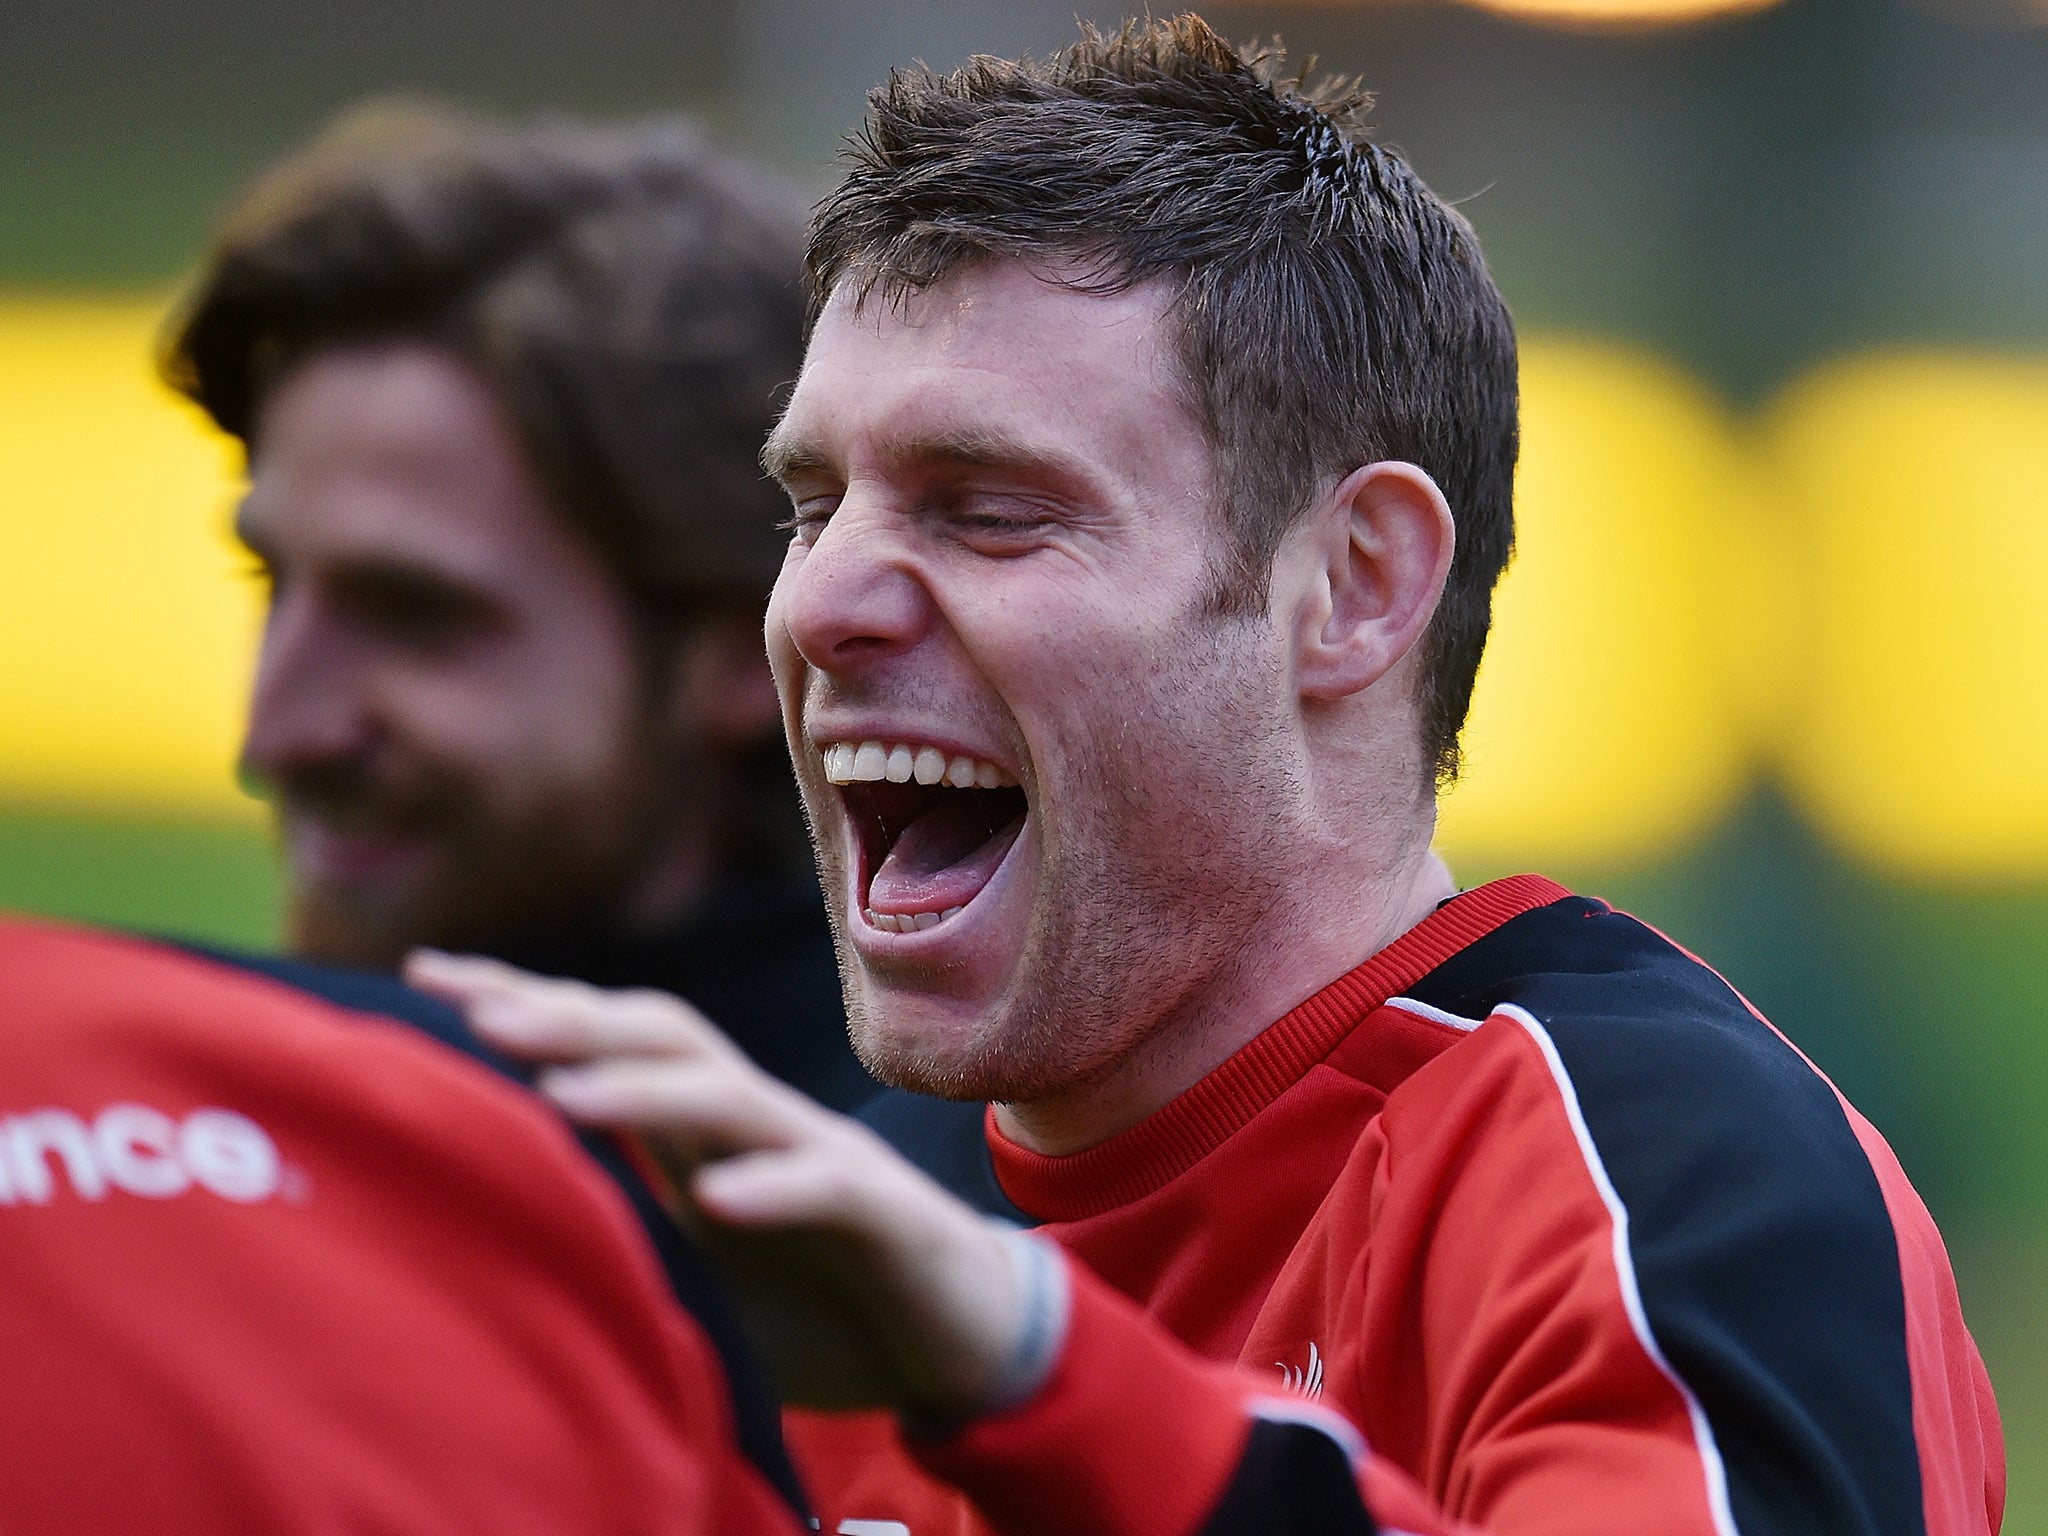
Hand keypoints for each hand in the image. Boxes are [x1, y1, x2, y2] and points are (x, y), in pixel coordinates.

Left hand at [404, 951, 1039, 1421]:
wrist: (954, 1334)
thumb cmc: (813, 1299)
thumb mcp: (692, 1266)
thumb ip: (617, 1228)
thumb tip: (485, 1221)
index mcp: (702, 1129)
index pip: (609, 1038)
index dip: (523, 1001)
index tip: (425, 977)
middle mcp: (757, 1120)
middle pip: (664, 1036)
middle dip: (570, 1019)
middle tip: (476, 1017)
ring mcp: (822, 1155)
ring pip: (731, 1097)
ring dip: (649, 1091)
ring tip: (568, 1097)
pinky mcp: (882, 1212)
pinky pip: (824, 1187)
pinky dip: (772, 1188)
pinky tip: (720, 1200)